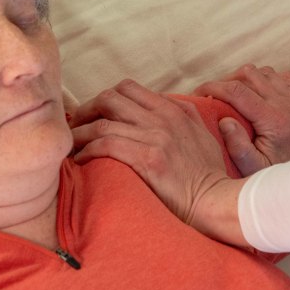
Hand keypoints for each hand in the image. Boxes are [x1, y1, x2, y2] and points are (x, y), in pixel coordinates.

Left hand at [70, 79, 233, 228]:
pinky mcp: (148, 159)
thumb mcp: (202, 134)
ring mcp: (156, 137)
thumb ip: (183, 115)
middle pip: (110, 98)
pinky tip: (81, 161)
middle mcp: (162, 119)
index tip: (93, 113)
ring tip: (72, 147)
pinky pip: (106, 145)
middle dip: (87, 110)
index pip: (128, 88)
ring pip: (102, 123)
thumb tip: (162, 104)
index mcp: (174, 110)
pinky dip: (87, 151)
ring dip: (80, 134)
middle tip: (76, 127)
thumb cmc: (209, 174)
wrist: (217, 201)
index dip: (104, 98)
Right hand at [193, 65, 289, 175]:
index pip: (237, 91)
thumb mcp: (253, 170)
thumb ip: (237, 146)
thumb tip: (224, 121)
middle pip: (250, 74)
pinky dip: (269, 81)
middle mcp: (289, 106)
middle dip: (227, 80)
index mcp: (274, 120)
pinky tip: (260, 94)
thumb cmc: (279, 179)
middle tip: (215, 95)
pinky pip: (285, 79)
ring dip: (248, 79)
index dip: (213, 87)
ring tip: (234, 95)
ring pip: (267, 73)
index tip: (199, 92)